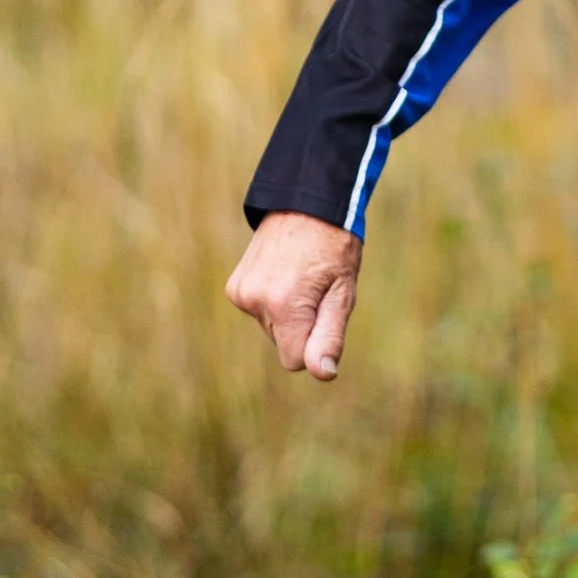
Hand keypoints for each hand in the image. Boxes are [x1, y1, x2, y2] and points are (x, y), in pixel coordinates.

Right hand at [226, 211, 362, 380]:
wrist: (307, 204)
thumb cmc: (335, 248)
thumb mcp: (343, 293)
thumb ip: (330, 336)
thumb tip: (322, 373)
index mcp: (283, 305)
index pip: (295, 360)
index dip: (315, 344)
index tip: (325, 313)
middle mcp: (254, 301)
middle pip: (283, 344)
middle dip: (302, 326)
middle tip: (316, 289)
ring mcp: (240, 293)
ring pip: (271, 328)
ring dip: (288, 313)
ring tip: (301, 278)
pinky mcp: (234, 287)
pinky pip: (259, 312)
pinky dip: (273, 301)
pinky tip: (284, 274)